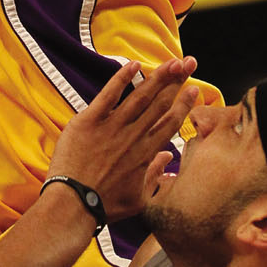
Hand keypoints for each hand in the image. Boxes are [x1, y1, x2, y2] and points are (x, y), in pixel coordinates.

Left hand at [47, 59, 198, 219]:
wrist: (72, 204)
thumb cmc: (104, 205)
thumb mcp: (138, 199)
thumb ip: (155, 177)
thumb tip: (169, 160)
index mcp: (146, 154)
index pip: (170, 123)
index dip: (184, 104)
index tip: (194, 89)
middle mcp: (133, 137)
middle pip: (160, 103)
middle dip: (177, 81)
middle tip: (190, 63)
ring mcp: (111, 127)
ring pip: (140, 96)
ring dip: (158, 76)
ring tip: (173, 61)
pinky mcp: (89, 121)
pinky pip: (108, 95)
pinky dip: (121, 78)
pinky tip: (134, 64)